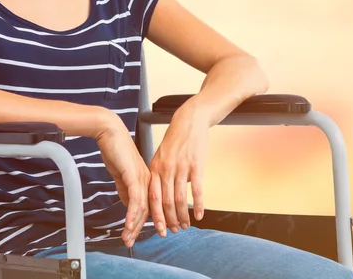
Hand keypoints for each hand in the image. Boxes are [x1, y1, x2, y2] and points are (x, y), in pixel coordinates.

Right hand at [95, 115, 150, 246]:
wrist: (110, 132)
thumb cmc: (115, 149)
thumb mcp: (122, 174)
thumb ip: (126, 189)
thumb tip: (128, 205)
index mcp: (147, 179)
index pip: (150, 205)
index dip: (148, 221)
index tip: (142, 235)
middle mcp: (148, 179)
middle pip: (148, 210)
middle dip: (141, 228)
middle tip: (132, 242)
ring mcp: (142, 177)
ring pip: (143, 207)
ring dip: (134, 225)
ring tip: (127, 238)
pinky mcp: (134, 175)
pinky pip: (135, 199)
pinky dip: (131, 214)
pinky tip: (127, 225)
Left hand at [148, 99, 208, 235]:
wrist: (189, 120)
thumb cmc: (176, 139)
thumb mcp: (161, 155)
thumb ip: (159, 174)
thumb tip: (160, 194)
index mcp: (155, 167)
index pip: (152, 197)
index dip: (155, 216)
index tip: (158, 229)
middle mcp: (166, 169)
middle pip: (166, 202)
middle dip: (169, 220)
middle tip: (174, 231)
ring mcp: (181, 167)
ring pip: (180, 199)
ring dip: (183, 216)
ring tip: (186, 226)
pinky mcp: (195, 165)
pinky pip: (196, 190)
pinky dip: (198, 205)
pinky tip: (200, 215)